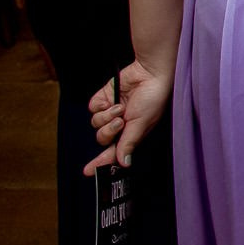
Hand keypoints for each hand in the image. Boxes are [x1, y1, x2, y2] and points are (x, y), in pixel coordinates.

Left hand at [84, 59, 170, 174]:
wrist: (150, 72)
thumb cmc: (154, 98)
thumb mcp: (142, 124)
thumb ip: (128, 143)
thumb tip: (124, 163)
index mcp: (131, 133)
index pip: (113, 152)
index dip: (101, 162)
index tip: (89, 172)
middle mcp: (121, 124)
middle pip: (102, 138)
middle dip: (108, 131)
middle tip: (120, 121)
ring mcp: (112, 111)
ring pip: (96, 123)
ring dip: (107, 116)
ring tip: (120, 107)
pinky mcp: (104, 98)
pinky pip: (93, 108)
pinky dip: (101, 105)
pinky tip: (113, 100)